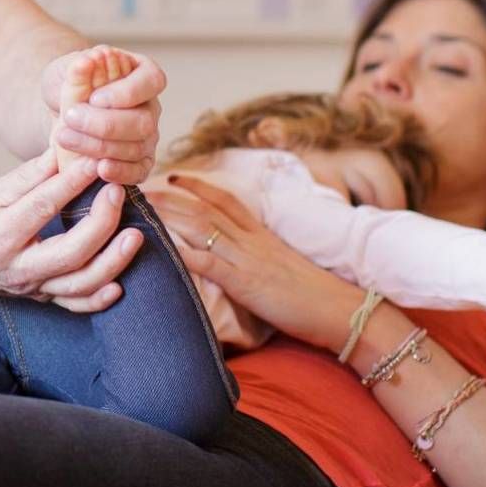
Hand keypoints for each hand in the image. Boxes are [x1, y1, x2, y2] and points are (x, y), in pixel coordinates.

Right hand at [0, 148, 142, 312]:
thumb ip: (27, 177)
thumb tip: (64, 150)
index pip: (42, 208)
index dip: (72, 183)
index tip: (95, 161)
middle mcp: (16, 268)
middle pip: (70, 253)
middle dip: (101, 223)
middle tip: (118, 192)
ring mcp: (30, 288)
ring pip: (79, 285)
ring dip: (112, 262)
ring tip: (134, 236)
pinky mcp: (40, 298)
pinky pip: (75, 305)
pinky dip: (99, 298)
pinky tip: (120, 284)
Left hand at [40, 47, 165, 184]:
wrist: (63, 110)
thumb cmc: (72, 82)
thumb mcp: (70, 67)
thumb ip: (79, 64)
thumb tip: (88, 60)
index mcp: (143, 74)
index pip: (152, 82)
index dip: (125, 93)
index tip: (94, 98)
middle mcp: (151, 106)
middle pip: (144, 121)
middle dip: (105, 124)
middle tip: (70, 118)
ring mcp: (149, 136)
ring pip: (137, 148)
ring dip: (99, 146)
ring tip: (66, 137)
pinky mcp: (140, 161)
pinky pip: (139, 171)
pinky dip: (121, 172)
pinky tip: (99, 169)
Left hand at [154, 174, 363, 352]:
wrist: (343, 310)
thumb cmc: (318, 296)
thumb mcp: (284, 268)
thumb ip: (262, 259)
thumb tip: (245, 261)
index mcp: (263, 235)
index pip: (227, 201)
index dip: (199, 186)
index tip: (174, 176)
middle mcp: (253, 240)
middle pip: (206, 209)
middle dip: (172, 197)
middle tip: (142, 187)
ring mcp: (248, 259)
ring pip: (203, 227)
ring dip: (170, 216)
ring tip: (143, 209)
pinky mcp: (246, 282)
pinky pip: (210, 262)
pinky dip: (185, 254)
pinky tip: (164, 249)